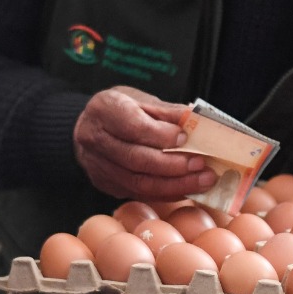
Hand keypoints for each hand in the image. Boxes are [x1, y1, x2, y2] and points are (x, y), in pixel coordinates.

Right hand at [73, 86, 216, 200]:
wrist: (90, 126)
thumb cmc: (121, 110)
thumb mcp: (142, 100)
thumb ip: (169, 112)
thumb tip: (199, 121)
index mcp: (104, 110)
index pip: (133, 127)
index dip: (161, 135)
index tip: (186, 138)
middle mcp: (95, 139)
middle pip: (137, 159)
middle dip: (174, 166)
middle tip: (202, 165)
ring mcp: (97, 166)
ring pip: (138, 183)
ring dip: (175, 185)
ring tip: (202, 181)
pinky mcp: (105, 185)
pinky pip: (138, 193)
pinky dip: (166, 193)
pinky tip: (187, 189)